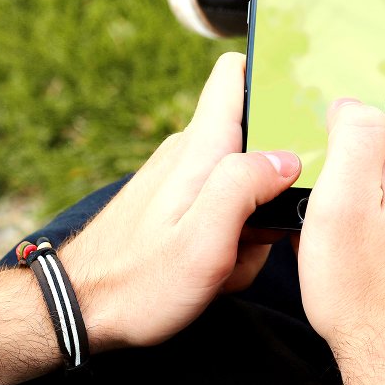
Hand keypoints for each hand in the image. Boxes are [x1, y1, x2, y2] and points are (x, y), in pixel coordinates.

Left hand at [60, 52, 298, 350]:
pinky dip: (230, 239)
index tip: (302, 104)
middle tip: (257, 230)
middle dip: (273, 185)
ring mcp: (184, 178)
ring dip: (250, 224)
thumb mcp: (203, 241)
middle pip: (257, 143)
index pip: (235, 74)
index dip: (271, 76)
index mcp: (200, 147)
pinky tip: (214, 268)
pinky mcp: (178, 203)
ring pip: (245, 184)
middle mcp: (191, 152)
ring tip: (226, 260)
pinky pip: (225, 209)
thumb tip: (286, 157)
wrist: (82, 311)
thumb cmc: (140, 283)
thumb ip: (244, 187)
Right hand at [297, 43, 384, 384]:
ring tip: (321, 163)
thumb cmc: (363, 289)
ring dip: (363, 143)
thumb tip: (352, 99)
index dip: (380, 46)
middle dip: (361, 99)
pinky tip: (343, 206)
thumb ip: (354, 136)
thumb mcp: (342, 205)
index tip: (344, 47)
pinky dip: (373, 177)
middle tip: (314, 116)